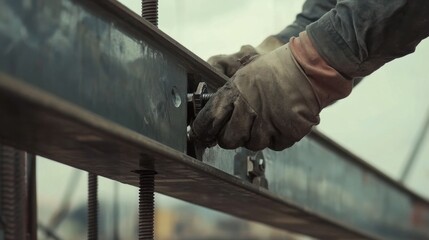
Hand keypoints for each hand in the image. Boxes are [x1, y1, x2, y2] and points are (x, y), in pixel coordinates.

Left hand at [192, 44, 320, 150]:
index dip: (203, 130)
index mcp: (235, 91)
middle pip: (228, 140)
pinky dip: (276, 136)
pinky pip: (274, 145)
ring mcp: (269, 122)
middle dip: (231, 136)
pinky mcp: (287, 132)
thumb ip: (228, 96)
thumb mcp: (245, 74)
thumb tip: (213, 118)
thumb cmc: (277, 69)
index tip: (203, 134)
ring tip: (266, 117)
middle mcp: (249, 108)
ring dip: (256, 136)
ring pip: (252, 144)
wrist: (310, 67)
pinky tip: (280, 120)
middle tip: (240, 126)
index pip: (209, 120)